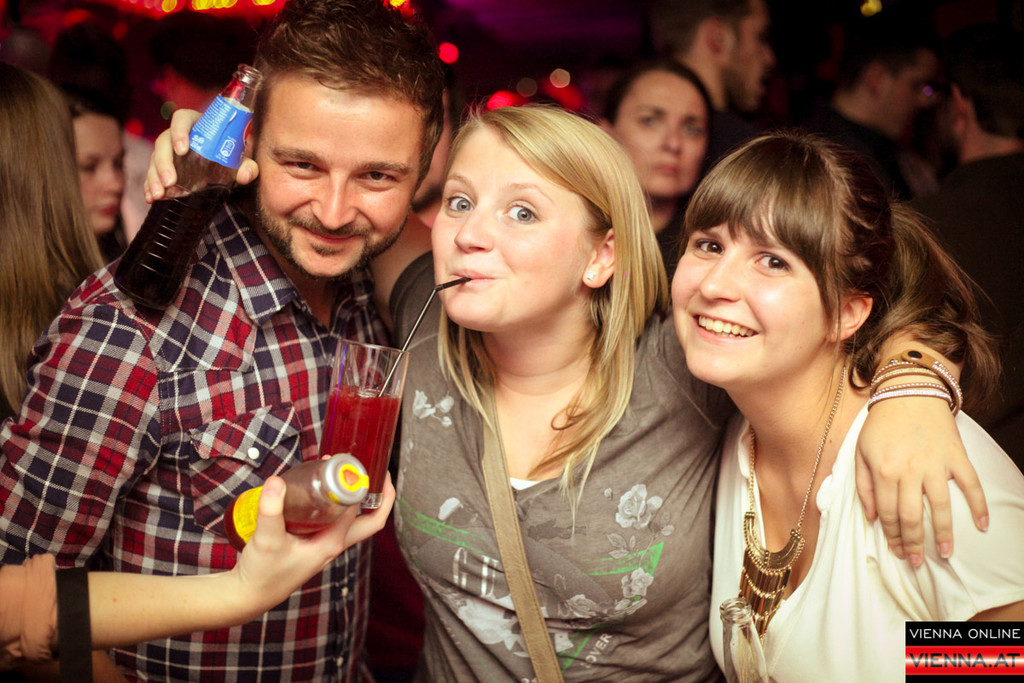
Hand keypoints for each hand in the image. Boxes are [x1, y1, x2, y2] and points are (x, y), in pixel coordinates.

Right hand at [144, 108, 259, 202]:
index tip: (182, 150)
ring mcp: (169, 152)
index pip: (181, 119)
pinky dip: (149, 186)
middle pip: (163, 142)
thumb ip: (248, 165)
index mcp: (197, 125)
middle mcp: (178, 135)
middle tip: (170, 182)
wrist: (227, 164)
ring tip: (159, 195)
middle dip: (164, 163)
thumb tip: (244, 175)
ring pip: (155, 159)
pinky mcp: (164, 167)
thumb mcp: (242, 159)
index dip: (178, 132)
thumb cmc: (233, 154)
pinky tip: (151, 198)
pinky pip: (152, 174)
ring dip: (154, 177)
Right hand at [230, 473, 394, 611]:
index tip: (357, 463)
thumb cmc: (262, 573)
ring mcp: (326, 545)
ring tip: (350, 473)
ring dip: (357, 498)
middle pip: (370, 519)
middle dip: (379, 496)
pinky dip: (337, 503)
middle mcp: (334, 545)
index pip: (361, 512)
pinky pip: (337, 520)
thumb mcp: (266, 539)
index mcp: (331, 543)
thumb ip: (270, 510)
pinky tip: (323, 488)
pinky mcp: (315, 544)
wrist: (249, 595)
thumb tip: (277, 481)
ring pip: (354, 519)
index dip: (363, 486)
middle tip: (376, 470)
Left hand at [855, 396, 987, 566]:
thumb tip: (872, 518)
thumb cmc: (881, 424)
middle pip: (912, 517)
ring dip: (944, 534)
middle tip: (915, 562)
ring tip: (944, 554)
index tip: (895, 551)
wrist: (908, 392)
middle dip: (913, 544)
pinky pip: (971, 484)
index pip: (888, 514)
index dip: (891, 536)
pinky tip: (982, 525)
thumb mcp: (860, 452)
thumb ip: (863, 486)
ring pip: (941, 507)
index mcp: (883, 471)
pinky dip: (979, 505)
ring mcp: (935, 464)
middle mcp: (909, 471)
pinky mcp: (956, 456)